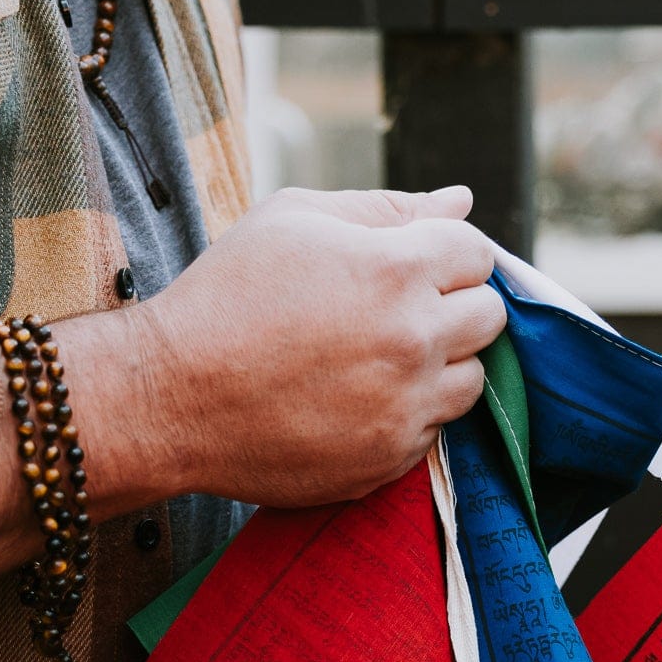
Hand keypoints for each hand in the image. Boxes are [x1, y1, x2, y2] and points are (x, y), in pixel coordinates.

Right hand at [139, 183, 506, 505]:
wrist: (172, 397)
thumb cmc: (226, 295)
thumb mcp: (294, 219)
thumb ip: (386, 208)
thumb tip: (459, 202)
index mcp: (395, 269)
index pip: (478, 254)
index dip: (447, 255)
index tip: (411, 267)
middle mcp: (414, 340)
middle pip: (489, 316)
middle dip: (453, 306)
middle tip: (395, 312)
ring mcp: (405, 407)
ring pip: (473, 380)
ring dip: (441, 365)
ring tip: (377, 359)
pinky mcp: (388, 459)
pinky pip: (433, 431)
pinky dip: (407, 413)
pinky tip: (355, 399)